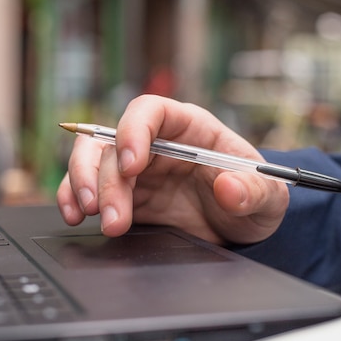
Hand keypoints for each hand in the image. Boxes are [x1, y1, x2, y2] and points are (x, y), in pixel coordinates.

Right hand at [56, 95, 289, 244]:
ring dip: (82, 186)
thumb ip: (253, 191)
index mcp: (189, 128)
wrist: (238, 230)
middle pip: (112, 142)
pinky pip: (87, 190)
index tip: (132, 166)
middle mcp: (155, 144)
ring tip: (90, 215)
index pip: (150, 111)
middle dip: (104, 178)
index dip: (134, 131)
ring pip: (91, 162)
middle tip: (110, 213)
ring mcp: (135, 171)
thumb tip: (229, 187)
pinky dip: (73, 199)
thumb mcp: (268, 198)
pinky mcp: (123, 197)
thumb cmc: (253, 198)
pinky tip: (74, 216)